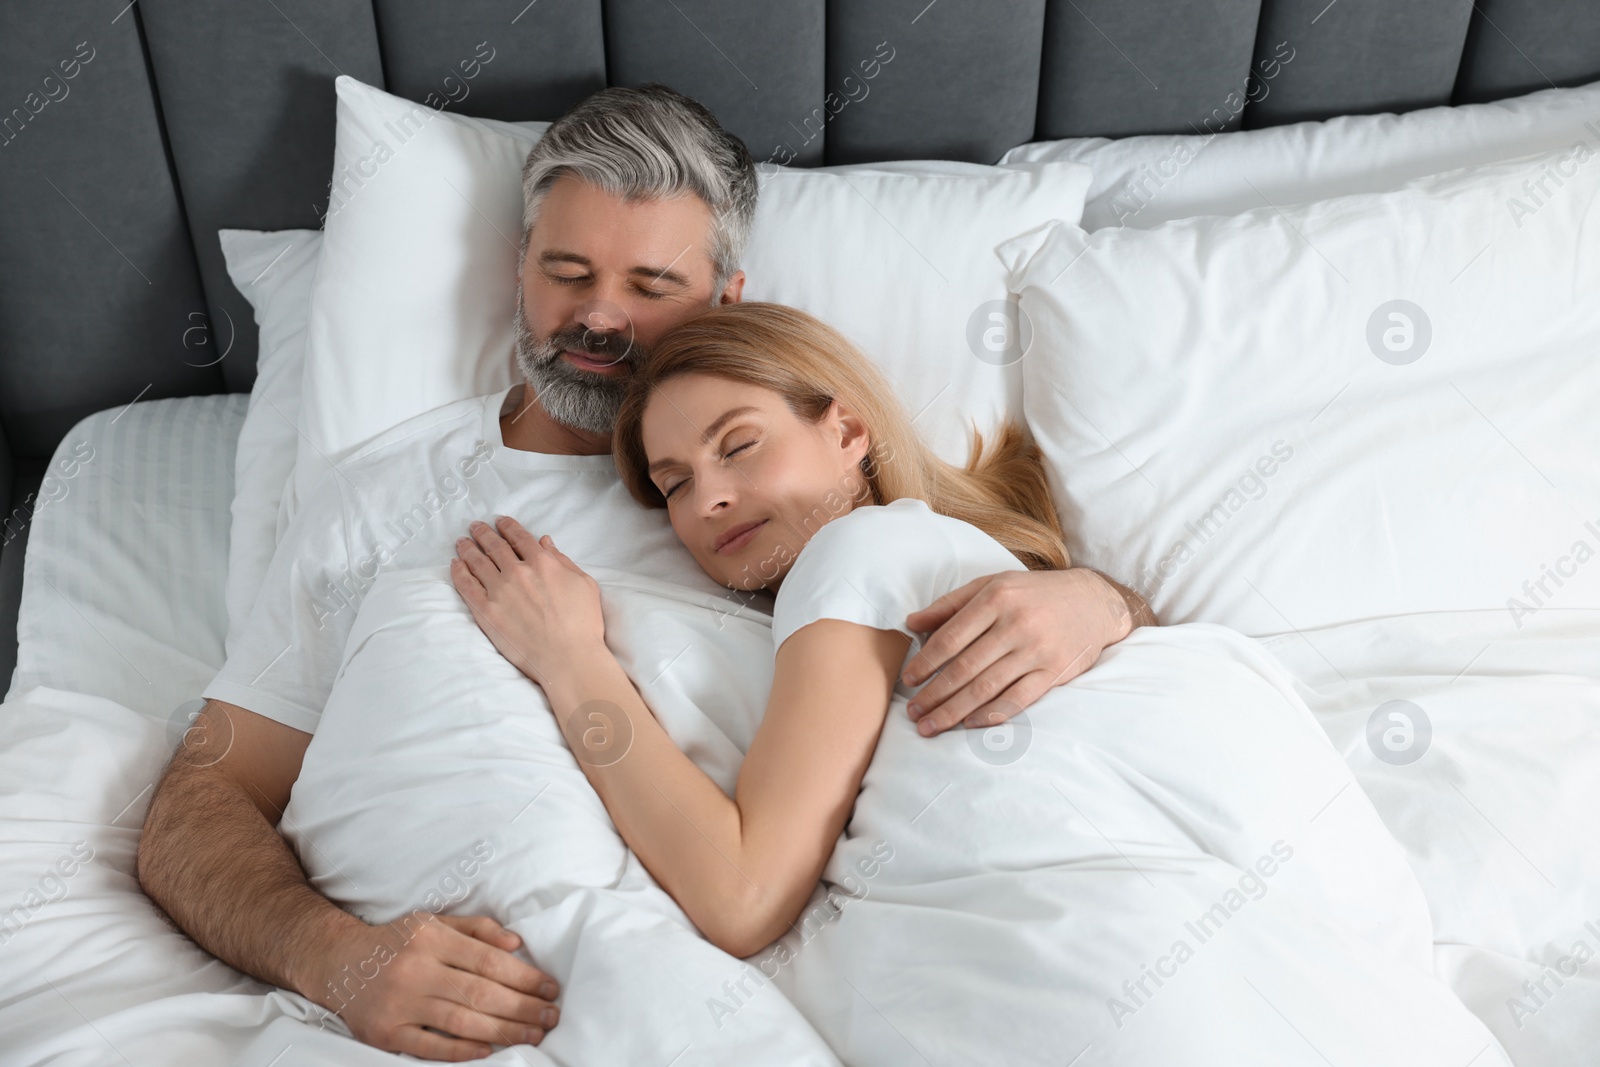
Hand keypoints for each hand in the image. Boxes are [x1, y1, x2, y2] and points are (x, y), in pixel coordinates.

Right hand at [309, 913, 560, 1060]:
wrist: (338, 963)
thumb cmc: (397, 942)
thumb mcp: (434, 922)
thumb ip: (477, 929)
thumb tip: (517, 943)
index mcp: (430, 938)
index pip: (487, 960)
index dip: (524, 976)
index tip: (550, 988)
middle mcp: (415, 970)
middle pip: (479, 993)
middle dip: (522, 1007)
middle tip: (551, 1017)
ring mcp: (399, 1004)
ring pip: (460, 1021)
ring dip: (503, 1031)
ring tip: (533, 1034)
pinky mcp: (385, 1033)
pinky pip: (430, 1046)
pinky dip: (462, 1050)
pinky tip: (489, 1050)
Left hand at [452, 516, 603, 684]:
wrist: (568, 659)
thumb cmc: (582, 624)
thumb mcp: (584, 584)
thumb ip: (563, 561)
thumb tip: (545, 542)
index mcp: (543, 563)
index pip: (519, 537)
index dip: (508, 526)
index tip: (500, 521)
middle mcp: (518, 572)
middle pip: (494, 546)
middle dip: (483, 533)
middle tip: (475, 526)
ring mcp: (499, 591)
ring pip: (477, 562)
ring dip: (468, 548)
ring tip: (461, 541)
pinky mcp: (486, 612)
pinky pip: (466, 585)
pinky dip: (459, 571)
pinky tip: (455, 564)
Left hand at [900, 568, 1132, 735]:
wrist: (1095, 601)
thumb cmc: (1034, 593)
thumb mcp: (993, 584)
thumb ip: (950, 604)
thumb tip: (911, 623)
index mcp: (995, 599)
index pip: (950, 637)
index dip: (925, 662)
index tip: (908, 680)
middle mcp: (1015, 624)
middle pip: (964, 668)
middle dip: (933, 694)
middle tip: (913, 713)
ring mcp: (1036, 650)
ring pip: (986, 688)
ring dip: (953, 711)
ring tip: (930, 725)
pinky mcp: (1054, 671)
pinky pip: (1017, 699)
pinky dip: (990, 714)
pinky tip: (968, 724)